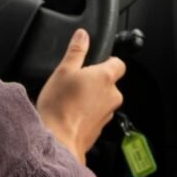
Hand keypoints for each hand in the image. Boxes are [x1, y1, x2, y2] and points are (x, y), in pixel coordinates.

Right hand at [36, 28, 125, 164]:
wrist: (58, 141)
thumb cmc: (59, 106)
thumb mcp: (63, 71)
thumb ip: (76, 51)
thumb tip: (83, 35)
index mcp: (105, 77)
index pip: (119, 63)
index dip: (108, 61)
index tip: (95, 62)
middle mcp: (112, 96)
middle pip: (109, 83)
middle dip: (95, 82)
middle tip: (75, 83)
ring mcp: (107, 114)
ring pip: (102, 101)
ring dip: (91, 99)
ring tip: (69, 101)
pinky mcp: (100, 130)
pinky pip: (96, 116)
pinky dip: (86, 114)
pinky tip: (70, 115)